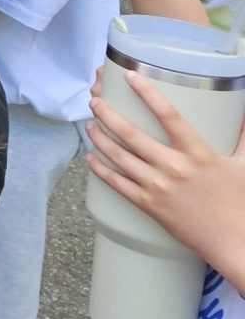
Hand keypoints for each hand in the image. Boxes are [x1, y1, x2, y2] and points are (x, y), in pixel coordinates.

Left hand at [86, 69, 244, 278]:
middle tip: (95, 101)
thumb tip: (242, 116)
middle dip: (108, 114)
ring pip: (119, 156)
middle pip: (132, 134)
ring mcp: (158, 186)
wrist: (234, 242)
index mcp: (199, 153)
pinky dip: (100, 168)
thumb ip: (241, 138)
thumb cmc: (240, 203)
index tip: (130, 76)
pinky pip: (117, 183)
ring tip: (90, 124)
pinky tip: (91, 157)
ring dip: (100, 138)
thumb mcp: (243, 165)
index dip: (148, 93)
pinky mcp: (148, 205)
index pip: (169, 115)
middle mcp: (174, 167)